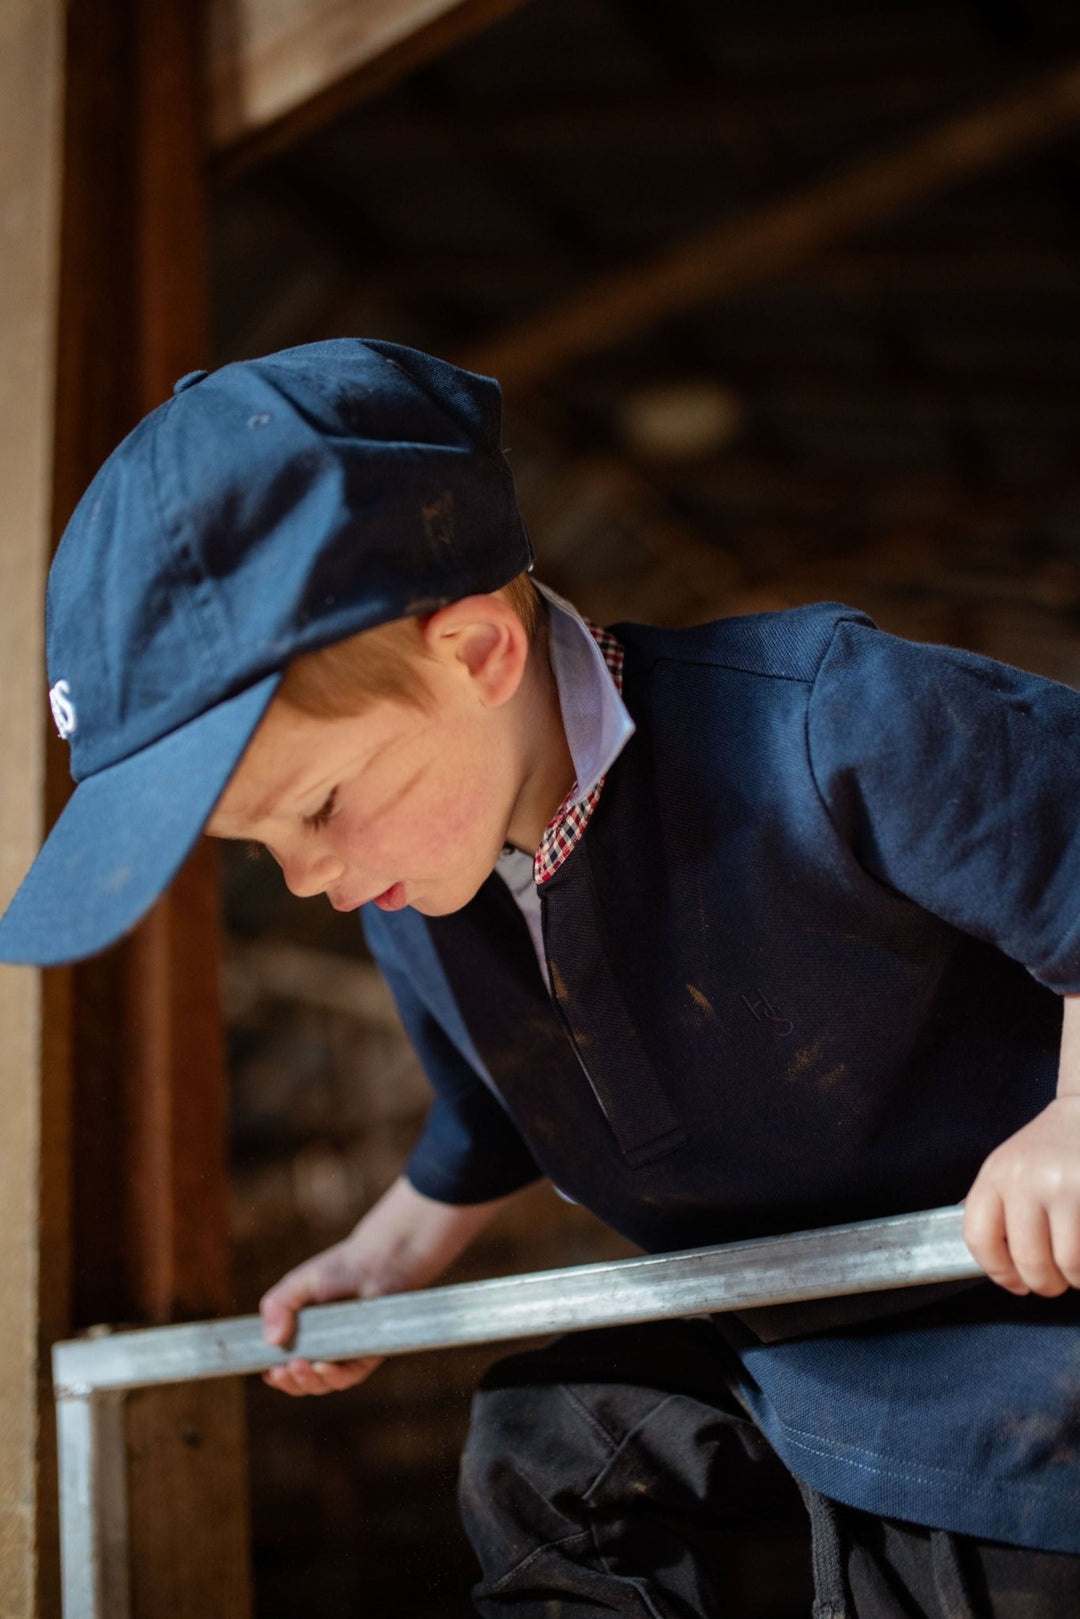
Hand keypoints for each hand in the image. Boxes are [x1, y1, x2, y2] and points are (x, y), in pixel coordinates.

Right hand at [259, 1232, 392, 1395]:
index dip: (276, 1375)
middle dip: (290, 1381)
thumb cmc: (338, 1269)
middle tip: (280, 1370)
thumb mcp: (298, 1284)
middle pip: (302, 1381)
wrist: (378, 1260)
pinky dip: (334, 1376)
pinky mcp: (366, 1357)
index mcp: (302, 1337)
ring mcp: (344, 1356)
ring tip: (298, 1365)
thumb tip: (270, 1340)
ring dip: (308, 1380)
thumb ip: (278, 1306)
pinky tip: (323, 1366)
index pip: (284, 1367)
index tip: (267, 1372)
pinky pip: (349, 1376)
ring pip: (324, 1383)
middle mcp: (323, 1351)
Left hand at [963, 1095, 1079, 1295]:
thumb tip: (1000, 1265)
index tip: (1015, 1284)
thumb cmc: (1053, 1147)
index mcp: (996, 1174)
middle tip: (1056, 1282)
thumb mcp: (1013, 1166)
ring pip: (1069, 1265)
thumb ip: (1001, 1208)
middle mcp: (1027, 1179)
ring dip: (1076, 1277)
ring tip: (1077, 1266)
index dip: (997, 1271)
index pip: (978, 1237)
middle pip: (1028, 1260)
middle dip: (1045, 1284)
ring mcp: (1065, 1186)